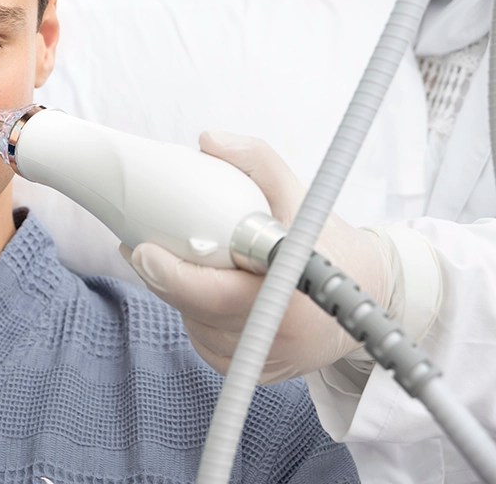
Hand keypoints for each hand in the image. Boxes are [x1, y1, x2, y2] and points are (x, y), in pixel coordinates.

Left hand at [120, 130, 394, 383]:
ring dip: (180, 295)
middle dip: (163, 276)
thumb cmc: (329, 241)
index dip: (175, 277)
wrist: (370, 295)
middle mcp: (279, 337)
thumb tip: (208, 140)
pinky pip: (207, 341)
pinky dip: (197, 314)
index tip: (144, 251)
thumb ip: (257, 161)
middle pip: (196, 308)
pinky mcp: (256, 372)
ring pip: (196, 325)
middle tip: (141, 246)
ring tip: (181, 262)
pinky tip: (204, 288)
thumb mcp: (300, 194)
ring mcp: (266, 360)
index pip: (217, 294)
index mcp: (292, 296)